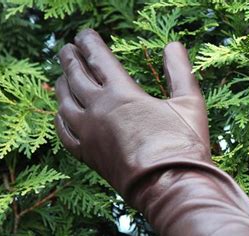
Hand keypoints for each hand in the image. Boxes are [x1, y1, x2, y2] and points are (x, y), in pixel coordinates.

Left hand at [55, 29, 248, 235]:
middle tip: (67, 49)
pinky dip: (60, 120)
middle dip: (70, 59)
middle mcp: (98, 110)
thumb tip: (173, 45)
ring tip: (61, 77)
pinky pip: (65, 134)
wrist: (170, 187)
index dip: (89, 43)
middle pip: (75, 76)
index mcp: (122, 93)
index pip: (98, 59)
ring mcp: (89, 135)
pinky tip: (61, 114)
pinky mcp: (89, 157)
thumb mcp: (189, 102)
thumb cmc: (183, 145)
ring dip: (61, 85)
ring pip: (64, 103)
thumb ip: (179, 71)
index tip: (84, 34)